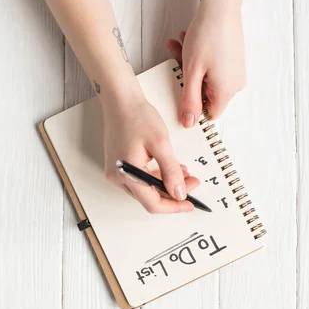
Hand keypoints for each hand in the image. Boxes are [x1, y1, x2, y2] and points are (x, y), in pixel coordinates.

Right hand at [102, 97, 199, 213]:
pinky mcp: (119, 167)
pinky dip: (155, 178)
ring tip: (183, 173)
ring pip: (145, 190)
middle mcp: (117, 177)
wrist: (120, 102)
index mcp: (127, 173)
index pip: (153, 203)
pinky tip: (168, 169)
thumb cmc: (136, 117)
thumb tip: (179, 193)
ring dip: (165, 185)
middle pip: (149, 198)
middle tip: (192, 184)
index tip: (190, 203)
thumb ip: (171, 170)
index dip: (174, 206)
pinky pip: (139, 180)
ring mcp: (116, 173)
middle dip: (172, 194)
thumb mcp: (160, 143)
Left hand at [166, 0, 245, 126]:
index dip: (193, 107)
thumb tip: (188, 122)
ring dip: (189, 65)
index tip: (180, 95)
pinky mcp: (231, 61)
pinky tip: (185, 43)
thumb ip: (189, 100)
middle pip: (205, 94)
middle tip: (177, 61)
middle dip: (187, 79)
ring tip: (178, 47)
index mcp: (226, 91)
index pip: (209, 114)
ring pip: (205, 78)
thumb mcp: (191, 72)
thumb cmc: (208, 35)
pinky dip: (198, 59)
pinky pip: (211, 68)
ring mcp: (234, 72)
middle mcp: (234, 84)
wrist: (221, 6)